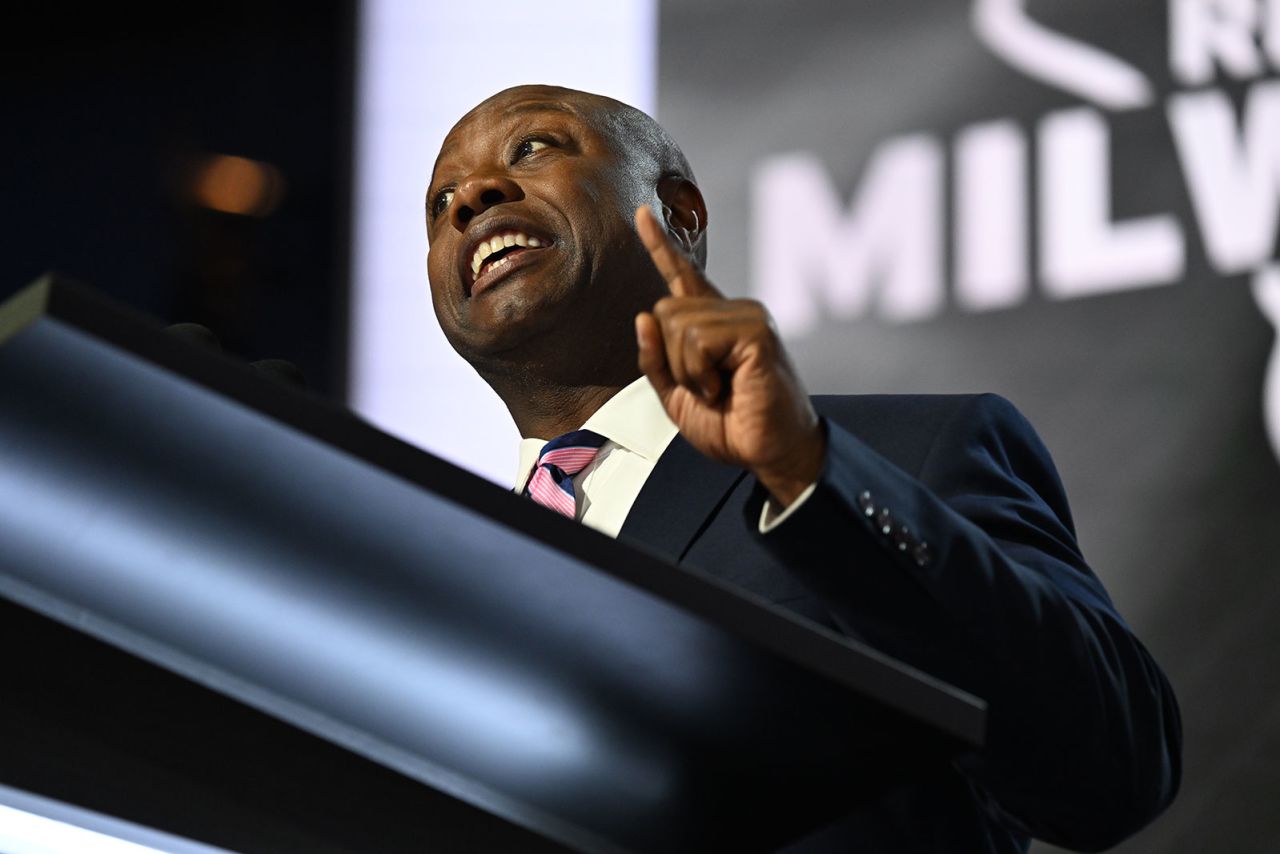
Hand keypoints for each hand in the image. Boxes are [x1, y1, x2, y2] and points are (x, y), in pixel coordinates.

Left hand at [633, 205, 824, 506]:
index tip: (642, 214)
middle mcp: (732, 311)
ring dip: (687, 370)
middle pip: (664, 309)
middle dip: (671, 359)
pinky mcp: (757, 329)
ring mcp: (748, 315)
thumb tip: (644, 315)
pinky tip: (727, 386)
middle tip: (707, 388)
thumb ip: (655, 359)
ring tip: (718, 389)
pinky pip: (698, 339)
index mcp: (714, 323)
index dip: (660, 244)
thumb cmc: (732, 427)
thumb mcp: (677, 396)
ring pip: (677, 323)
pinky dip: (700, 372)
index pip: (682, 277)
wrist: (769, 453)